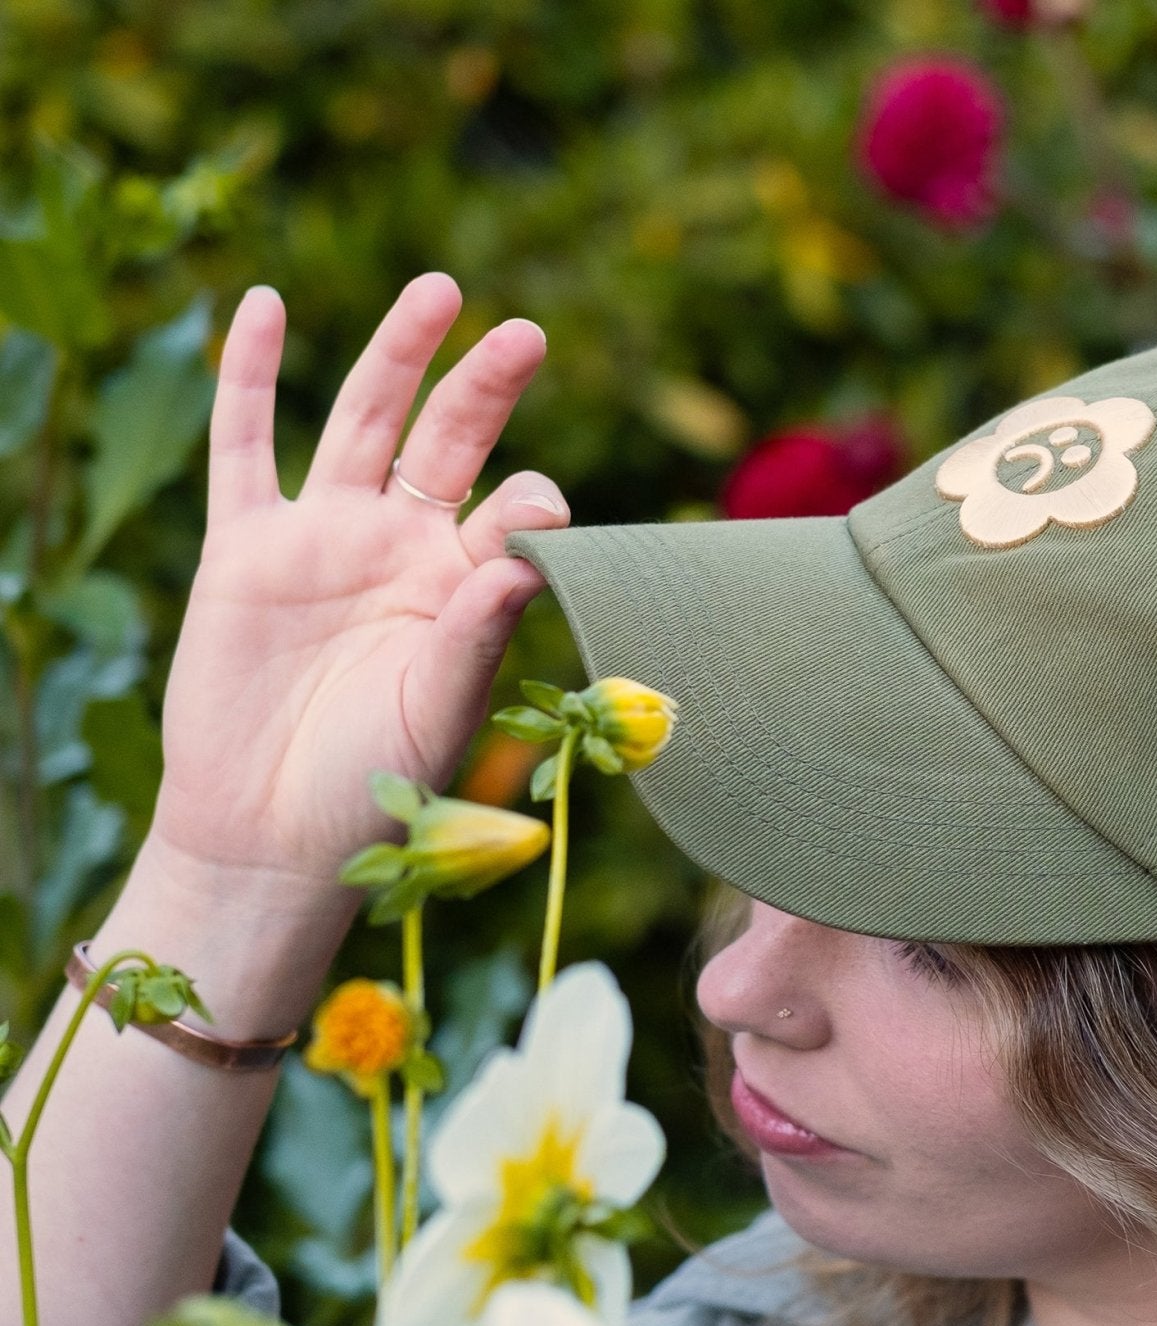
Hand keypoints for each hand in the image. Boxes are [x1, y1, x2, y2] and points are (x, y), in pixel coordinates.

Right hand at [144, 273, 568, 912]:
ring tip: (438, 292)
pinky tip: (261, 306)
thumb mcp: (439, 709)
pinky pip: (245, 446)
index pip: (512, 515)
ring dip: (397, 356)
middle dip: (484, 387)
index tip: (543, 506)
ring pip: (364, 424)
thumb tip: (531, 548)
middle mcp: (402, 552)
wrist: (271, 833)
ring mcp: (325, 540)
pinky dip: (248, 377)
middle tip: (525, 333)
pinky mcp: (247, 546)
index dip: (532, 501)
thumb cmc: (375, 786)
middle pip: (449, 444)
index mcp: (464, 591)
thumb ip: (479, 630)